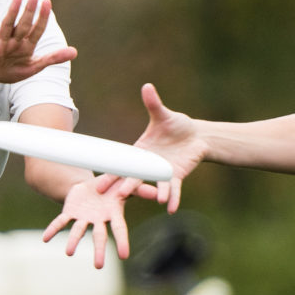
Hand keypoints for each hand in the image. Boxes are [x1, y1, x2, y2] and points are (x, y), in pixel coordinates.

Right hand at [0, 0, 76, 85]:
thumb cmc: (12, 70)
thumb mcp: (34, 67)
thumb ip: (53, 58)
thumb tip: (75, 52)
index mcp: (27, 46)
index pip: (37, 30)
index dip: (42, 17)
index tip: (48, 2)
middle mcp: (14, 41)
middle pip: (23, 25)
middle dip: (29, 11)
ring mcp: (0, 43)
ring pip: (7, 25)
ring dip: (13, 12)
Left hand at [42, 175, 157, 268]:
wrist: (89, 184)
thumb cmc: (111, 187)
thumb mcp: (125, 185)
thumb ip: (141, 190)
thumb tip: (159, 194)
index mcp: (112, 215)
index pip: (118, 230)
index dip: (121, 242)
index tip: (124, 256)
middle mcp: (97, 220)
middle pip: (98, 237)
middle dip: (98, 251)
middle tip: (99, 266)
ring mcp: (83, 218)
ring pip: (78, 231)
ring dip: (74, 242)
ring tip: (70, 252)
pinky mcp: (69, 212)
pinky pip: (60, 222)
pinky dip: (53, 230)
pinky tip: (45, 238)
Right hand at [97, 83, 206, 213]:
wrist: (195, 136)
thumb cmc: (176, 126)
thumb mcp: (163, 115)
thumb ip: (154, 104)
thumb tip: (147, 86)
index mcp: (141, 152)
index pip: (123, 165)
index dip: (111, 175)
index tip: (99, 185)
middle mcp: (149, 166)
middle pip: (135, 179)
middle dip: (126, 187)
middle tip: (116, 197)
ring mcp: (162, 172)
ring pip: (155, 185)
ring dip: (155, 193)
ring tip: (156, 200)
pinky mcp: (176, 175)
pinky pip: (173, 189)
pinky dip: (172, 198)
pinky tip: (170, 208)